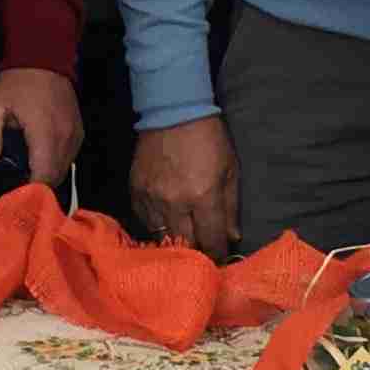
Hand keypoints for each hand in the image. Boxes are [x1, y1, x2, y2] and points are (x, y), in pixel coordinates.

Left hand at [0, 68, 85, 190]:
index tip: (13, 194)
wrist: (45, 56)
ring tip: (24, 172)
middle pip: (55, 178)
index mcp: (45, 134)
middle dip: (36, 187)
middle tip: (15, 185)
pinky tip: (38, 158)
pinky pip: (68, 157)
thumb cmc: (18, 81)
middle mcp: (66, 138)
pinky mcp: (78, 131)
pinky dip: (54, 163)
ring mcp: (75, 135)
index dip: (29, 191)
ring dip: (46, 175)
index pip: (43, 176)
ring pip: (64, 170)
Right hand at [129, 117, 241, 258]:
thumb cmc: (209, 139)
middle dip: (197, 252)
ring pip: (163, 237)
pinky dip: (157, 225)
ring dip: (175, 240)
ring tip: (183, 239)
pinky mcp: (136, 191)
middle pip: (185, 245)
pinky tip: (166, 221)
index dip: (218, 254)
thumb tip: (233, 237)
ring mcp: (152, 198)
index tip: (220, 257)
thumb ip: (231, 207)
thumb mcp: (230, 170)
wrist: (172, 111)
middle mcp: (176, 202)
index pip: (211, 241)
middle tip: (203, 252)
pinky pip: (145, 221)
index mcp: (204, 196)